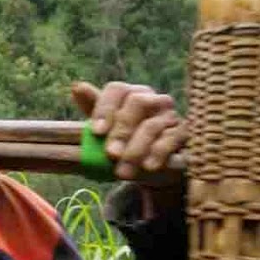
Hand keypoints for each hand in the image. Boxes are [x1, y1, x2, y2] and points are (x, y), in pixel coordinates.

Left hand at [71, 81, 187, 211]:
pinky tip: (148, 166)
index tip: (96, 131)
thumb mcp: (108, 129)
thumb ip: (93, 109)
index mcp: (130, 94)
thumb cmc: (127, 143)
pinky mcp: (183, 133)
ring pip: (152, 125)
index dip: (105, 108)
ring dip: (135, 150)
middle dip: (121, 130)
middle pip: (137, 103)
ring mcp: (169, 115)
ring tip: (123, 172)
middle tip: (110, 154)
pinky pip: (172, 139)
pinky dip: (158, 153)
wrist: (155, 166)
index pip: (117, 89)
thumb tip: (77, 87)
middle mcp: (152, 99)